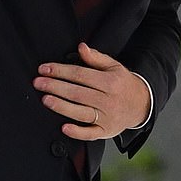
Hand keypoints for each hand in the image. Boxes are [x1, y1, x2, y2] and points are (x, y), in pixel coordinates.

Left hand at [33, 43, 149, 139]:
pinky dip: (77, 131)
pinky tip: (64, 127)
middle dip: (55, 87)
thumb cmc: (122, 83)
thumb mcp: (114, 66)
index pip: (80, 75)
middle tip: (39, 83)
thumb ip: (96, 57)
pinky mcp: (106, 131)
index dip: (60, 71)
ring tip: (46, 99)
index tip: (45, 69)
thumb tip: (81, 47)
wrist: (141, 104)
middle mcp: (108, 100)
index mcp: (109, 82)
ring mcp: (107, 117)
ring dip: (61, 106)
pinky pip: (90, 133)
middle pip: (77, 93)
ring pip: (81, 112)